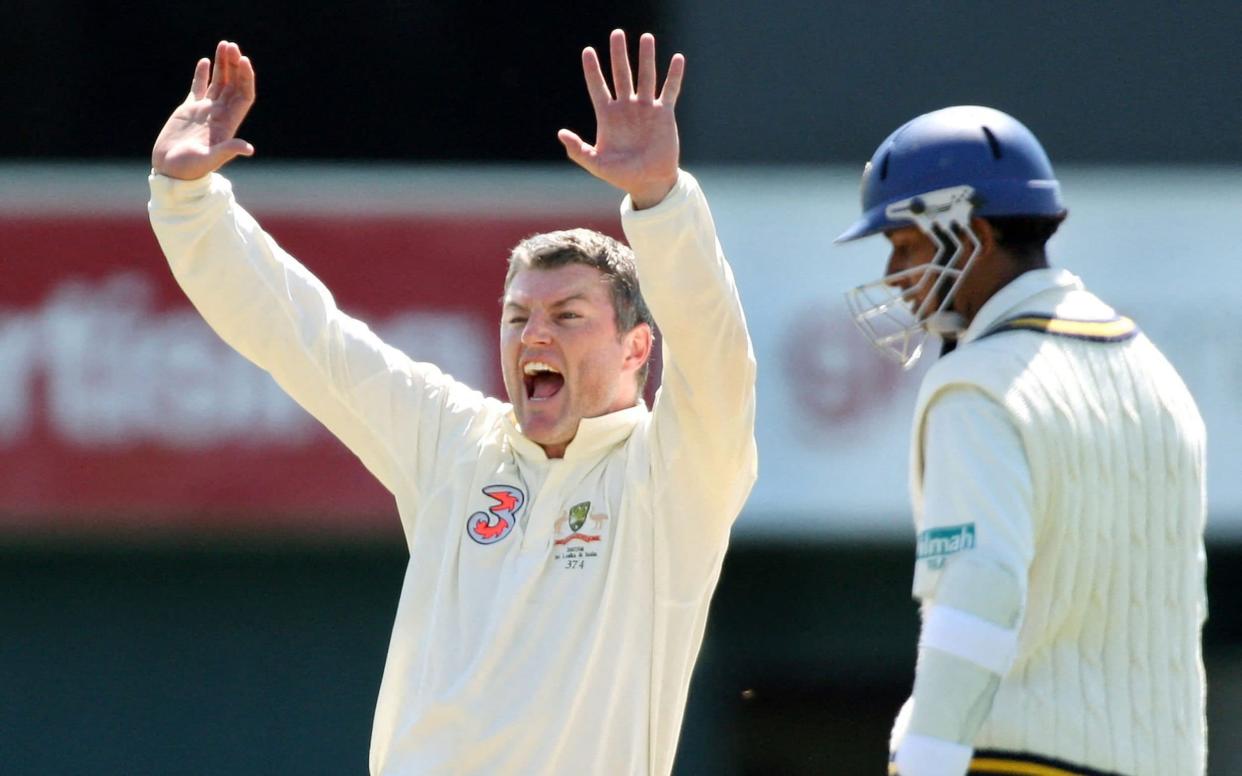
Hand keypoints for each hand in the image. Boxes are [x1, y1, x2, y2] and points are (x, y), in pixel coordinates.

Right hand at [151, 41, 255, 180]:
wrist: (171, 171)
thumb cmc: (190, 169)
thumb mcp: (210, 160)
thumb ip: (228, 151)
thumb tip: (248, 148)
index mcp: (228, 124)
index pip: (243, 96)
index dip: (245, 78)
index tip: (243, 60)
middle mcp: (219, 115)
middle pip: (233, 85)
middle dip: (234, 65)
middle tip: (232, 45)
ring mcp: (205, 111)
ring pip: (218, 82)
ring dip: (222, 64)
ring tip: (224, 44)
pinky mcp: (189, 110)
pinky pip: (198, 88)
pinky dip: (202, 74)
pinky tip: (205, 61)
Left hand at [558, 30, 683, 209]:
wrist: (649, 183)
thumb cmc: (621, 175)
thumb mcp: (597, 164)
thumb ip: (578, 150)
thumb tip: (561, 133)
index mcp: (608, 117)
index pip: (598, 87)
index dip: (592, 69)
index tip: (587, 51)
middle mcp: (626, 108)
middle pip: (621, 74)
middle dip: (619, 54)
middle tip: (617, 33)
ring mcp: (645, 109)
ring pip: (645, 76)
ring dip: (646, 57)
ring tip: (646, 37)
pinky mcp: (664, 114)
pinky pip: (669, 90)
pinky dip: (674, 75)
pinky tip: (677, 58)